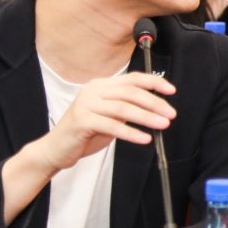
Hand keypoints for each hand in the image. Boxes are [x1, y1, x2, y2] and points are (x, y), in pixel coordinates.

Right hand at [33, 72, 176, 173]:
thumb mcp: (109, 116)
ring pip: (123, 108)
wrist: (56, 148)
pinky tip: (144, 138)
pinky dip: (131, 132)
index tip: (171, 90)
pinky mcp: (82, 120)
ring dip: (146, 117)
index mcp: (101, 86)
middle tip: (171, 114)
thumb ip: (126, 108)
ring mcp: (86, 104)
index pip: (132, 79)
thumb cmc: (85, 132)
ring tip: (162, 125)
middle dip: (154, 103)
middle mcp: (93, 91)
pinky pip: (111, 125)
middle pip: (130, 93)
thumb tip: (156, 107)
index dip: (153, 83)